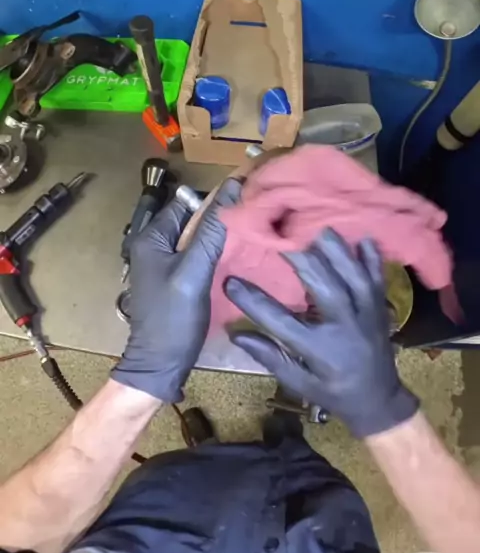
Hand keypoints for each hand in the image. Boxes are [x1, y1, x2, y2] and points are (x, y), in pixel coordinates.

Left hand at [112, 179, 241, 401]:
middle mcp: (153, 245)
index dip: (216, 198)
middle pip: (192, 219)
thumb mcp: (194, 271)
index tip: (249, 198)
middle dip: (220, 217)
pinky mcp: (173, 281)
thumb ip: (211, 230)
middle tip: (255, 217)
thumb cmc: (174, 318)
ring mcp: (163, 264)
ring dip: (219, 235)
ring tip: (252, 234)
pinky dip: (214, 253)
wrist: (160, 365)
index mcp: (151, 237)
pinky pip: (196, 257)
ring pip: (196, 238)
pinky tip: (237, 257)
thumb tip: (232, 187)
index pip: (187, 203)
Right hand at [225, 228, 417, 437]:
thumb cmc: (332, 391)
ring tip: (315, 227)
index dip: (253, 301)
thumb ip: (270, 356)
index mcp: (319, 350)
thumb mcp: (298, 383)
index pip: (280, 321)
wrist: (379, 400)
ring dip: (335, 250)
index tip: (230, 282)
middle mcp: (344, 327)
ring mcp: (367, 314)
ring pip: (352, 275)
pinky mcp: (381, 307)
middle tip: (280, 237)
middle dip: (301, 259)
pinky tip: (362, 237)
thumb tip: (236, 333)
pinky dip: (371, 256)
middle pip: (323, 286)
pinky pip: (377, 276)